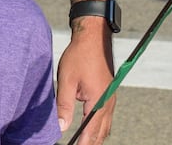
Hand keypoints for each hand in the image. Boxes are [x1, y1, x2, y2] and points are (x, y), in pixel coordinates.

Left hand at [56, 26, 115, 143]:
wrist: (93, 37)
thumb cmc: (79, 56)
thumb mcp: (66, 80)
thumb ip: (64, 105)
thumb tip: (61, 127)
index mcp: (98, 101)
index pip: (90, 132)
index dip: (81, 144)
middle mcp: (108, 102)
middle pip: (100, 133)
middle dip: (89, 143)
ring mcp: (110, 98)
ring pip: (105, 127)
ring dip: (94, 137)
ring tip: (82, 143)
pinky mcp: (109, 94)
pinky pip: (106, 117)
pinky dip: (98, 127)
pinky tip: (89, 129)